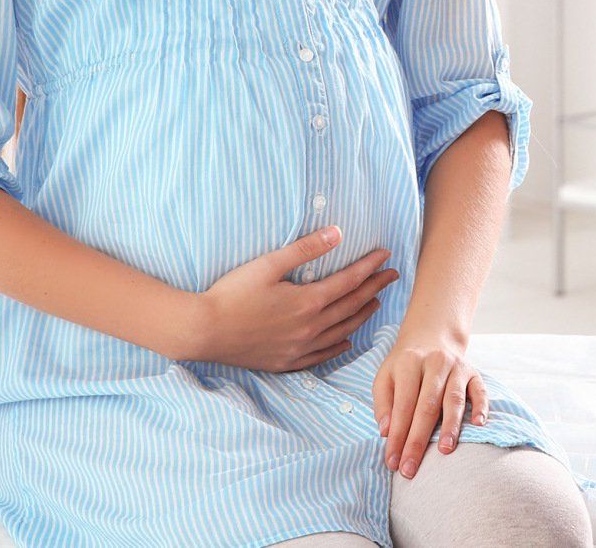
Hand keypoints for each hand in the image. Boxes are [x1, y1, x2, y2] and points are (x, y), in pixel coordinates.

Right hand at [192, 227, 397, 371]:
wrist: (203, 331)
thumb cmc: (232, 294)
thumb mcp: (268, 264)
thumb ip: (305, 249)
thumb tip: (338, 233)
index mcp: (308, 302)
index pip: (350, 282)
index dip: (370, 268)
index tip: (386, 256)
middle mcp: (310, 328)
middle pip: (352, 306)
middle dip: (374, 289)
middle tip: (392, 277)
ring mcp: (299, 349)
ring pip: (342, 332)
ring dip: (362, 316)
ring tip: (376, 304)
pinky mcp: (285, 362)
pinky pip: (321, 356)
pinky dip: (338, 346)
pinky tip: (345, 341)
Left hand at [373, 324, 488, 478]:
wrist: (432, 337)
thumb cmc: (405, 366)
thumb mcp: (385, 377)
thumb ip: (383, 404)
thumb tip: (386, 432)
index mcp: (409, 363)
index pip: (403, 405)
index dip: (398, 435)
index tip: (392, 462)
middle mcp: (435, 362)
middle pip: (427, 406)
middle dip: (418, 440)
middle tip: (411, 469)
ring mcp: (457, 367)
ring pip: (454, 399)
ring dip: (450, 426)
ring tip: (445, 450)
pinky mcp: (474, 372)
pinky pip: (480, 391)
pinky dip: (482, 407)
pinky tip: (478, 425)